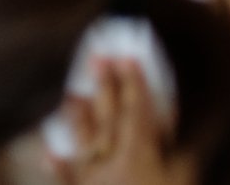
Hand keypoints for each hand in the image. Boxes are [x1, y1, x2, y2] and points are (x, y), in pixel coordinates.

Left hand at [54, 57, 196, 184]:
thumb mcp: (180, 180)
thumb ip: (177, 154)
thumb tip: (172, 125)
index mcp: (137, 158)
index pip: (135, 113)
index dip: (134, 85)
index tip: (128, 57)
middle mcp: (109, 164)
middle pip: (107, 120)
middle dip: (105, 88)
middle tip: (97, 57)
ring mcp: (91, 181)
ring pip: (84, 144)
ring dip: (79, 118)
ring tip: (72, 93)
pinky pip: (67, 180)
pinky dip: (60, 166)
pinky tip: (49, 153)